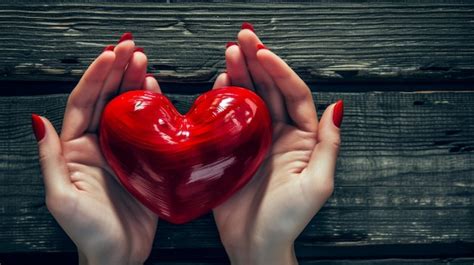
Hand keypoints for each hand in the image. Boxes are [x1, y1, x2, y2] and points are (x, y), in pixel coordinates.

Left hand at [31, 34, 159, 264]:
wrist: (119, 255)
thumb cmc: (89, 232)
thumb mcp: (61, 197)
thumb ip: (50, 159)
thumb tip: (38, 121)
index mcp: (75, 149)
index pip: (84, 102)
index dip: (96, 76)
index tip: (110, 54)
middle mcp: (98, 144)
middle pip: (106, 98)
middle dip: (117, 70)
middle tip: (132, 48)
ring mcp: (122, 150)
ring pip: (127, 108)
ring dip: (135, 82)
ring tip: (144, 60)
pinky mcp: (144, 159)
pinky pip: (148, 127)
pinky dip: (152, 106)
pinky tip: (156, 90)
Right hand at [212, 25, 343, 264]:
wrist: (255, 244)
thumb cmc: (288, 220)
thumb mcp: (318, 184)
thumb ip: (328, 145)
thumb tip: (337, 108)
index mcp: (303, 138)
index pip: (294, 94)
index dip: (280, 71)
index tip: (264, 53)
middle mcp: (279, 133)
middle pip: (270, 89)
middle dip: (257, 61)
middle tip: (243, 38)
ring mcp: (255, 139)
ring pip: (249, 98)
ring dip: (240, 73)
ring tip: (230, 52)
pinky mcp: (233, 149)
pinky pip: (228, 118)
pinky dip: (223, 98)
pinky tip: (219, 82)